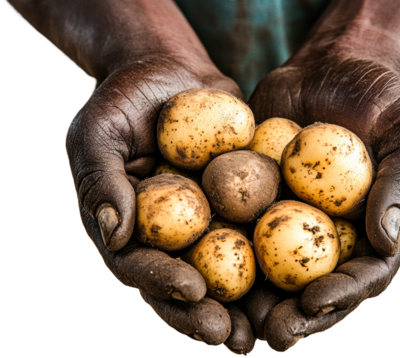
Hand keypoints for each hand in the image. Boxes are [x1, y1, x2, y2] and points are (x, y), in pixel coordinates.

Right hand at [66, 55, 258, 352]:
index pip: (138, 266)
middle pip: (182, 283)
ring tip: (270, 332)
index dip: (161, 284)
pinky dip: (274, 259)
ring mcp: (202, 222)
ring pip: (222, 272)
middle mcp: (166, 234)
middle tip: (234, 340)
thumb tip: (112, 232)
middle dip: (205, 315)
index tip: (193, 292)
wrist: (166, 69)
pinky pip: (255, 233)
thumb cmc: (123, 98)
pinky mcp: (236, 203)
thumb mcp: (98, 132)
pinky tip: (300, 281)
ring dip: (244, 306)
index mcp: (127, 228)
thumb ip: (101, 180)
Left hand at [248, 56, 399, 351]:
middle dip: (295, 316)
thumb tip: (385, 239)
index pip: (364, 276)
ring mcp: (292, 221)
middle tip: (271, 335)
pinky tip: (199, 271)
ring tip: (232, 324)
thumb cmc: (383, 98)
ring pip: (274, 272)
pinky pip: (240, 229)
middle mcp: (332, 235)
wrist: (334, 67)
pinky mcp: (258, 200)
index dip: (342, 296)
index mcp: (373, 231)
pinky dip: (222, 253)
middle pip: (316, 287)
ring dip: (254, 302)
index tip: (313, 303)